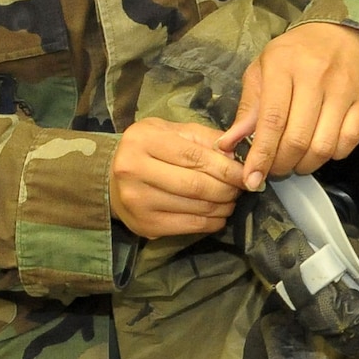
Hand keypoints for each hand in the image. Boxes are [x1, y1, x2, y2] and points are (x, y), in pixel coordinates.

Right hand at [110, 118, 246, 238]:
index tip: (247, 173)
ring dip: (223, 206)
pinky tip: (219, 215)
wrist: (111, 178)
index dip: (227, 168)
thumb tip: (236, 155)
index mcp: (143, 141)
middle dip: (227, 189)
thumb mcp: (172, 131)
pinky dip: (212, 222)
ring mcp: (137, 200)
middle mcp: (134, 170)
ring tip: (231, 200)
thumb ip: (204, 139)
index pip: (195, 157)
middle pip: (196, 185)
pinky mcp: (144, 224)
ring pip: (196, 207)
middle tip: (241, 188)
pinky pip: (189, 226)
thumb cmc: (149, 149)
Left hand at [221, 20, 358, 187]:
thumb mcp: (263, 70)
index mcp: (283, 66)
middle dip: (282, 165)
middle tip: (275, 169)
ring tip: (296, 162)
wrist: (342, 32)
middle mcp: (315, 76)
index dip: (261, 155)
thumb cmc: (296, 54)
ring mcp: (344, 89)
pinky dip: (332, 155)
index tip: (252, 179)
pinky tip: (321, 149)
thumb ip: (248, 109)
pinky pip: (348, 142)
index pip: (271, 121)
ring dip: (306, 165)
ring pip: (323, 145)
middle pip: (297, 138)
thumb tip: (228, 145)